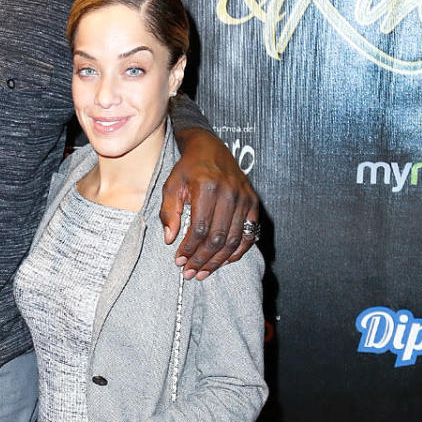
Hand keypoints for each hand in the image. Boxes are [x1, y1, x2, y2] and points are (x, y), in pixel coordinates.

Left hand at [160, 127, 258, 278]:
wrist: (210, 148)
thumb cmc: (188, 168)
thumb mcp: (171, 186)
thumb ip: (168, 212)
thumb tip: (170, 239)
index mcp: (207, 187)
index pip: (200, 228)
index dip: (189, 249)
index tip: (179, 261)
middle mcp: (229, 193)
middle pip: (218, 237)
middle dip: (202, 259)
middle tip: (190, 273)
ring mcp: (244, 198)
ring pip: (234, 239)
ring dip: (218, 260)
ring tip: (203, 272)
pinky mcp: (253, 203)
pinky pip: (249, 234)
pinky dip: (238, 251)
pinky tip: (224, 261)